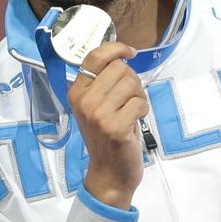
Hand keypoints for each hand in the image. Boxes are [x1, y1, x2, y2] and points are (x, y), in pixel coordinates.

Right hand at [71, 42, 148, 210]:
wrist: (109, 173)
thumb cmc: (106, 137)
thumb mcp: (97, 107)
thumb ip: (103, 83)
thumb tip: (122, 57)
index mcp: (76, 92)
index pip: (94, 57)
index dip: (116, 48)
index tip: (130, 52)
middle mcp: (83, 101)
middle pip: (120, 68)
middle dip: (133, 80)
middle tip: (130, 99)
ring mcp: (97, 115)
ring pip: (132, 83)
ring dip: (140, 95)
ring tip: (133, 111)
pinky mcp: (114, 127)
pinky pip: (139, 102)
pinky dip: (143, 109)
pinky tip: (136, 120)